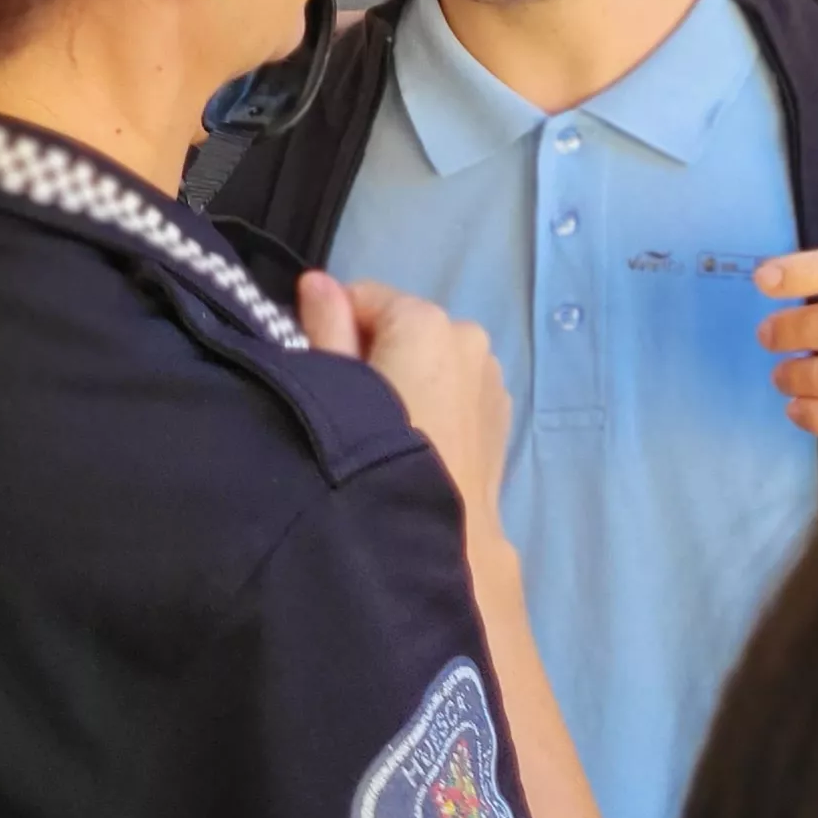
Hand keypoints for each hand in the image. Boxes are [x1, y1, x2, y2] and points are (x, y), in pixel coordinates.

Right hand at [303, 273, 511, 529]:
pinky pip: (456, 389)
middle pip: (401, 328)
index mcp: (426, 321)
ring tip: (387, 434)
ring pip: (431, 359)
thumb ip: (326, 326)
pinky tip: (420, 444)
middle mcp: (468, 335)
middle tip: (352, 410)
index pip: (361, 298)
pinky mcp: (501, 412)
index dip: (331, 329)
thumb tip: (317, 281)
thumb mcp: (334, 385)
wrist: (441, 536)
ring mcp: (491, 375)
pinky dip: (435, 402)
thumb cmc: (374, 455)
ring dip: (407, 379)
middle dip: (374, 354)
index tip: (320, 373)